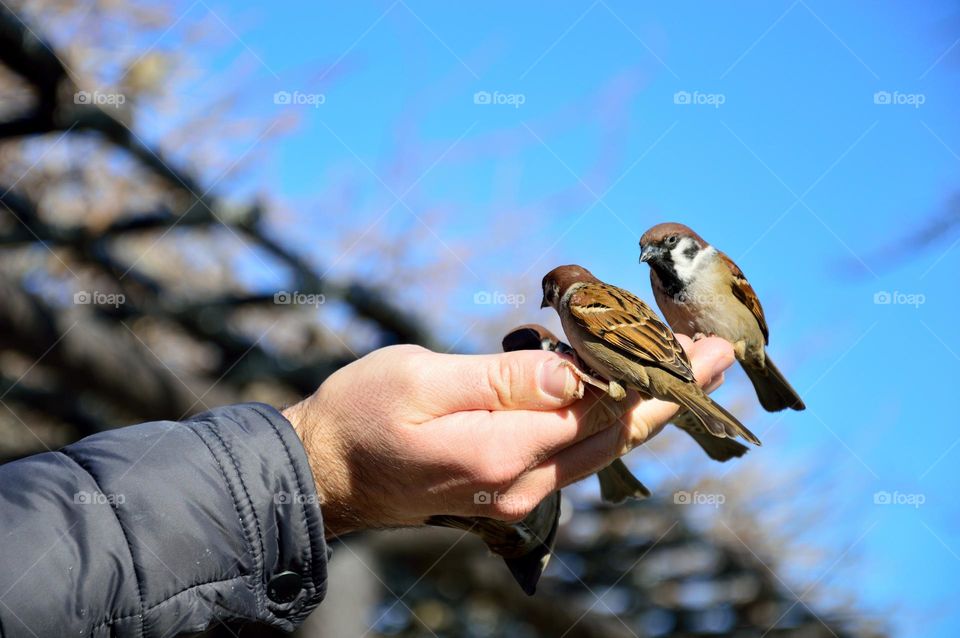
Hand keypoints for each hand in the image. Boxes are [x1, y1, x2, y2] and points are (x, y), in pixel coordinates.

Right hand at [282, 335, 733, 536]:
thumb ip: (503, 379)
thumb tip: (576, 372)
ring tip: (684, 371)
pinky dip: (608, 424)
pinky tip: (623, 400)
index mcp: (502, 451)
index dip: (656, 375)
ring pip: (600, 448)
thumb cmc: (362, 414)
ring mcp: (516, 494)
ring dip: (645, 408)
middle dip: (669, 392)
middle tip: (716, 353)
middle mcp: (521, 483)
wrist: (326, 472)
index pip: (601, 409)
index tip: (704, 348)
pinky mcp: (507, 491)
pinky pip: (574, 456)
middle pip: (616, 433)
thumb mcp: (424, 380)